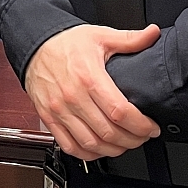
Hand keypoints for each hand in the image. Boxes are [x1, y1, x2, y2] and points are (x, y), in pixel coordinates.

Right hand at [24, 24, 163, 159]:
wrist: (35, 45)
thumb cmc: (66, 43)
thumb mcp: (100, 36)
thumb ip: (129, 39)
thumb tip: (153, 34)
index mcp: (89, 77)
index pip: (120, 112)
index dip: (140, 125)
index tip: (151, 127)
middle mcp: (73, 97)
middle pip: (108, 132)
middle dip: (133, 140)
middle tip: (143, 137)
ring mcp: (59, 111)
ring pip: (91, 144)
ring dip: (113, 150)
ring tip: (126, 143)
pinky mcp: (49, 119)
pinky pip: (69, 146)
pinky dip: (88, 154)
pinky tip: (100, 148)